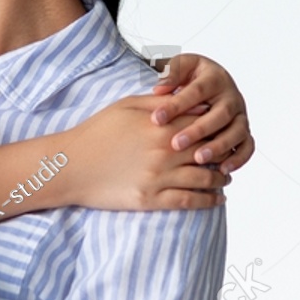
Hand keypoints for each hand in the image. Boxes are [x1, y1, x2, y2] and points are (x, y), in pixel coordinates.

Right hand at [65, 95, 228, 210]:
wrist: (70, 166)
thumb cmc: (96, 132)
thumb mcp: (126, 106)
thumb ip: (159, 102)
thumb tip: (189, 98)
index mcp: (160, 126)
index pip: (202, 124)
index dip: (216, 128)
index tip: (222, 131)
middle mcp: (164, 152)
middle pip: (209, 152)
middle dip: (223, 155)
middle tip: (229, 158)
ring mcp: (159, 177)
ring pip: (205, 179)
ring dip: (221, 179)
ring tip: (225, 180)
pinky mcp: (151, 199)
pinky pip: (189, 201)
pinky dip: (209, 201)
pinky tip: (218, 200)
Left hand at [150, 53, 253, 173]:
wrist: (211, 82)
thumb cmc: (190, 76)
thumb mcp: (181, 66)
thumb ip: (170, 74)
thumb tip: (159, 89)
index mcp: (215, 78)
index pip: (197, 92)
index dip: (176, 105)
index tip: (156, 119)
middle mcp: (232, 97)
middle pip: (220, 114)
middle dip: (198, 130)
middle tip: (176, 144)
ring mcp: (240, 115)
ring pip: (237, 131)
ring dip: (219, 146)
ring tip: (198, 159)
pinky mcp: (244, 131)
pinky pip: (248, 146)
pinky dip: (238, 158)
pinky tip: (223, 170)